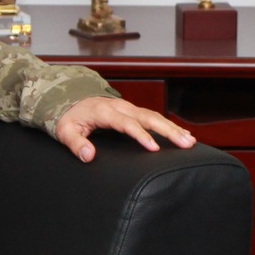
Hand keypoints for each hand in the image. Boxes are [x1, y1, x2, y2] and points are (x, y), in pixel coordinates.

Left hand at [54, 95, 196, 161]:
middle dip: (168, 130)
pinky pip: (153, 117)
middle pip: (149, 117)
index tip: (154, 148)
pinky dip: (168, 125)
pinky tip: (182, 134)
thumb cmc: (68, 118)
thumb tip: (89, 155)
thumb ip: (76, 143)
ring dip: (173, 128)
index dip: (141, 135)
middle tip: (186, 143)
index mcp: (105, 112)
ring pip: (154, 116)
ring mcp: (128, 108)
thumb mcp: (65, 131)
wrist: (70, 99)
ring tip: (190, 140)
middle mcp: (120, 107)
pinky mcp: (132, 111)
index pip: (127, 124)